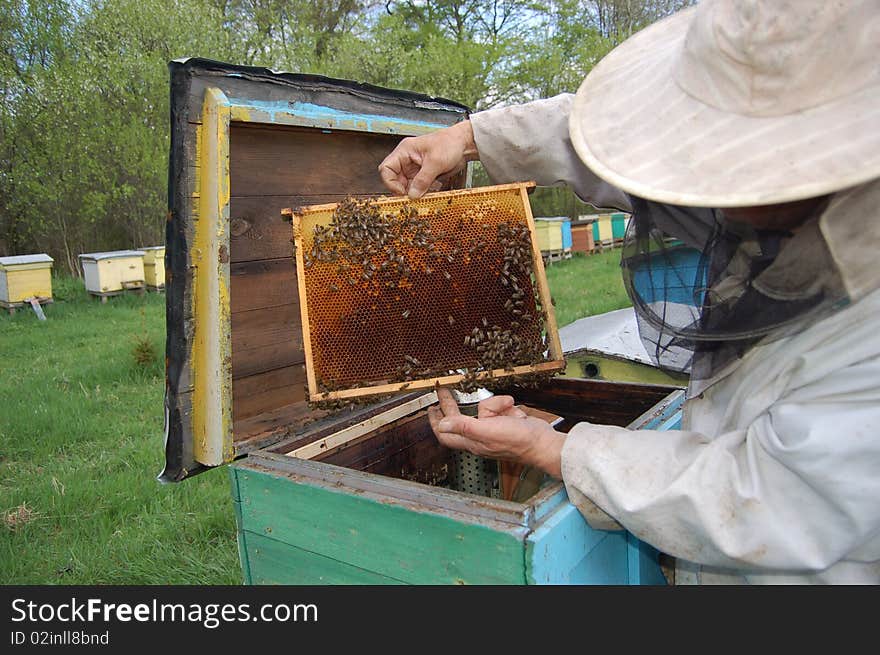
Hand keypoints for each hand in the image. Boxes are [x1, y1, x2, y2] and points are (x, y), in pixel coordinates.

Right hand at [378, 120, 478, 198]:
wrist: (464, 144)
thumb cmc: (449, 143)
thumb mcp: (435, 162)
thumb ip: (423, 180)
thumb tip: (412, 195)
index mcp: (404, 152)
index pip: (386, 169)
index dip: (390, 182)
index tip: (401, 192)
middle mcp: (406, 161)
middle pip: (395, 180)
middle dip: (403, 190)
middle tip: (413, 197)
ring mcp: (414, 169)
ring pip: (407, 186)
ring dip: (414, 192)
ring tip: (426, 192)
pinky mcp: (423, 176)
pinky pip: (417, 188)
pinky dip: (423, 192)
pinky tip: (433, 188)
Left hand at [427, 388, 565, 478]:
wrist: (543, 442)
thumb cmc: (518, 441)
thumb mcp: (488, 431)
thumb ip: (464, 427)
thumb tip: (442, 425)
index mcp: (471, 442)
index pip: (445, 433)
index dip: (435, 421)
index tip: (431, 408)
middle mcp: (479, 436)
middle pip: (461, 418)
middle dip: (454, 405)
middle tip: (446, 391)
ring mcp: (493, 429)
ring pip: (484, 408)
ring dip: (496, 406)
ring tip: (508, 410)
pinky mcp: (505, 422)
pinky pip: (500, 407)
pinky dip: (507, 407)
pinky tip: (516, 414)